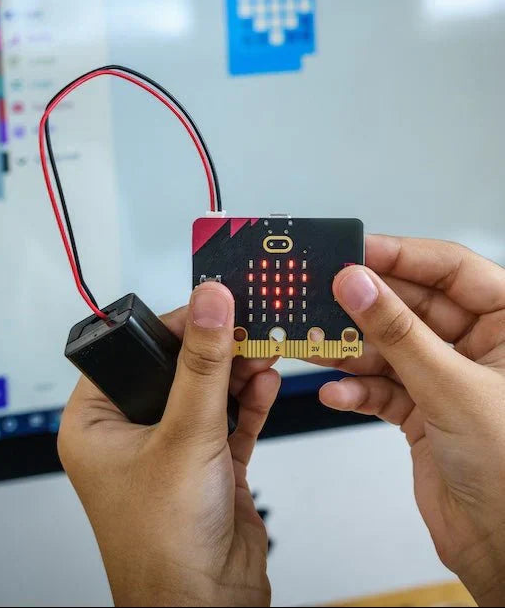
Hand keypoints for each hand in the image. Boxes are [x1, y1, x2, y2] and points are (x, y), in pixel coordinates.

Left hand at [58, 281, 279, 606]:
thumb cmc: (162, 547)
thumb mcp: (184, 438)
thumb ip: (202, 366)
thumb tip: (209, 305)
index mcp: (95, 424)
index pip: (130, 352)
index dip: (169, 325)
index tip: (207, 304)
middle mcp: (129, 433)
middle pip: (173, 369)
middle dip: (212, 349)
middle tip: (242, 323)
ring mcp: (170, 450)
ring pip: (204, 393)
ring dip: (234, 372)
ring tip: (261, 347)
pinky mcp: (207, 466)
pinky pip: (228, 420)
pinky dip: (248, 400)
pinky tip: (264, 380)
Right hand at [318, 235, 504, 606]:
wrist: (504, 552)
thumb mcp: (452, 388)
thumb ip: (398, 332)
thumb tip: (358, 283)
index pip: (451, 269)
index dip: (402, 255)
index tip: (355, 252)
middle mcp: (479, 347)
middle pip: (412, 306)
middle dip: (366, 308)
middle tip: (322, 297)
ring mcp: (448, 378)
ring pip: (390, 346)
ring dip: (351, 350)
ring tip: (318, 346)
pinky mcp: (423, 410)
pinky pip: (381, 385)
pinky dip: (357, 390)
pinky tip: (338, 395)